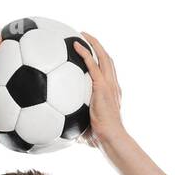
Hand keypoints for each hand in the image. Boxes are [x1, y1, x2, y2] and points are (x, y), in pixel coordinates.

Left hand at [73, 32, 124, 147]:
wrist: (110, 138)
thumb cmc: (101, 140)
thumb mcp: (87, 131)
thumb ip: (76, 127)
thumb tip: (61, 134)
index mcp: (112, 95)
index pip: (108, 74)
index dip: (102, 63)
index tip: (93, 56)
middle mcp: (113, 86)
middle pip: (108, 60)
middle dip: (99, 47)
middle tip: (86, 37)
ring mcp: (109, 85)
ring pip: (103, 57)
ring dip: (93, 43)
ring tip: (83, 34)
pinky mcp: (102, 86)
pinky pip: (92, 64)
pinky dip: (85, 52)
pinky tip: (75, 44)